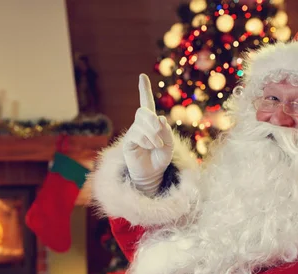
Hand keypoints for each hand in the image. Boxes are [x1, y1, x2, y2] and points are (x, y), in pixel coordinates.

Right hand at [123, 74, 173, 195]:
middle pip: (143, 112)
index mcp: (151, 122)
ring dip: (153, 133)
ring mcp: (133, 133)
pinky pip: (136, 135)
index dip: (144, 90)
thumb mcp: (169, 143)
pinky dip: (146, 140)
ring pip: (141, 123)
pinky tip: (149, 146)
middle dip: (152, 118)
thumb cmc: (160, 158)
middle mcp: (140, 125)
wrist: (152, 174)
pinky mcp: (128, 142)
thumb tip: (160, 118)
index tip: (142, 77)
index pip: (147, 103)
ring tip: (157, 145)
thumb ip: (166, 131)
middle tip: (159, 128)